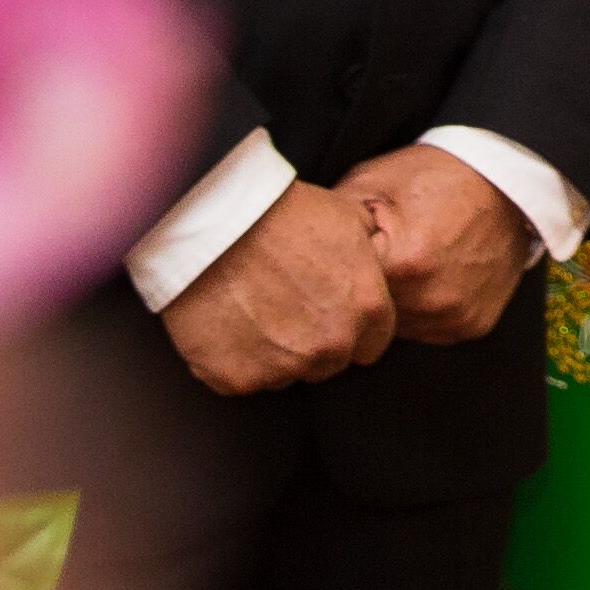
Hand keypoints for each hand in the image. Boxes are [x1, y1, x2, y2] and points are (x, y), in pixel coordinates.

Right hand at [156, 179, 395, 393]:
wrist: (214, 222)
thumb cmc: (281, 211)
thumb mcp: (347, 215)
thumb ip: (371, 251)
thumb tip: (376, 256)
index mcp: (366, 309)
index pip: (372, 342)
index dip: (350, 326)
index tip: (326, 309)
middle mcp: (331, 346)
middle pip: (330, 361)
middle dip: (314, 340)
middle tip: (284, 303)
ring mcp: (284, 368)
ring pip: (286, 373)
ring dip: (275, 351)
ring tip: (252, 307)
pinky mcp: (237, 378)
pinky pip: (242, 377)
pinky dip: (233, 358)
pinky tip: (225, 321)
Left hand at [340, 142, 535, 344]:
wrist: (503, 181)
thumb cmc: (434, 177)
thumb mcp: (372, 182)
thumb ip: (333, 222)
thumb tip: (297, 250)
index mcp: (403, 264)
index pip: (346, 291)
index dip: (338, 275)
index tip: (338, 262)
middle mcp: (432, 299)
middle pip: (372, 317)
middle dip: (364, 296)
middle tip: (370, 265)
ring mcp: (457, 316)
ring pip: (400, 330)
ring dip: (394, 308)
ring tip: (400, 269)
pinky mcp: (475, 325)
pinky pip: (432, 330)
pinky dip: (424, 311)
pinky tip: (426, 280)